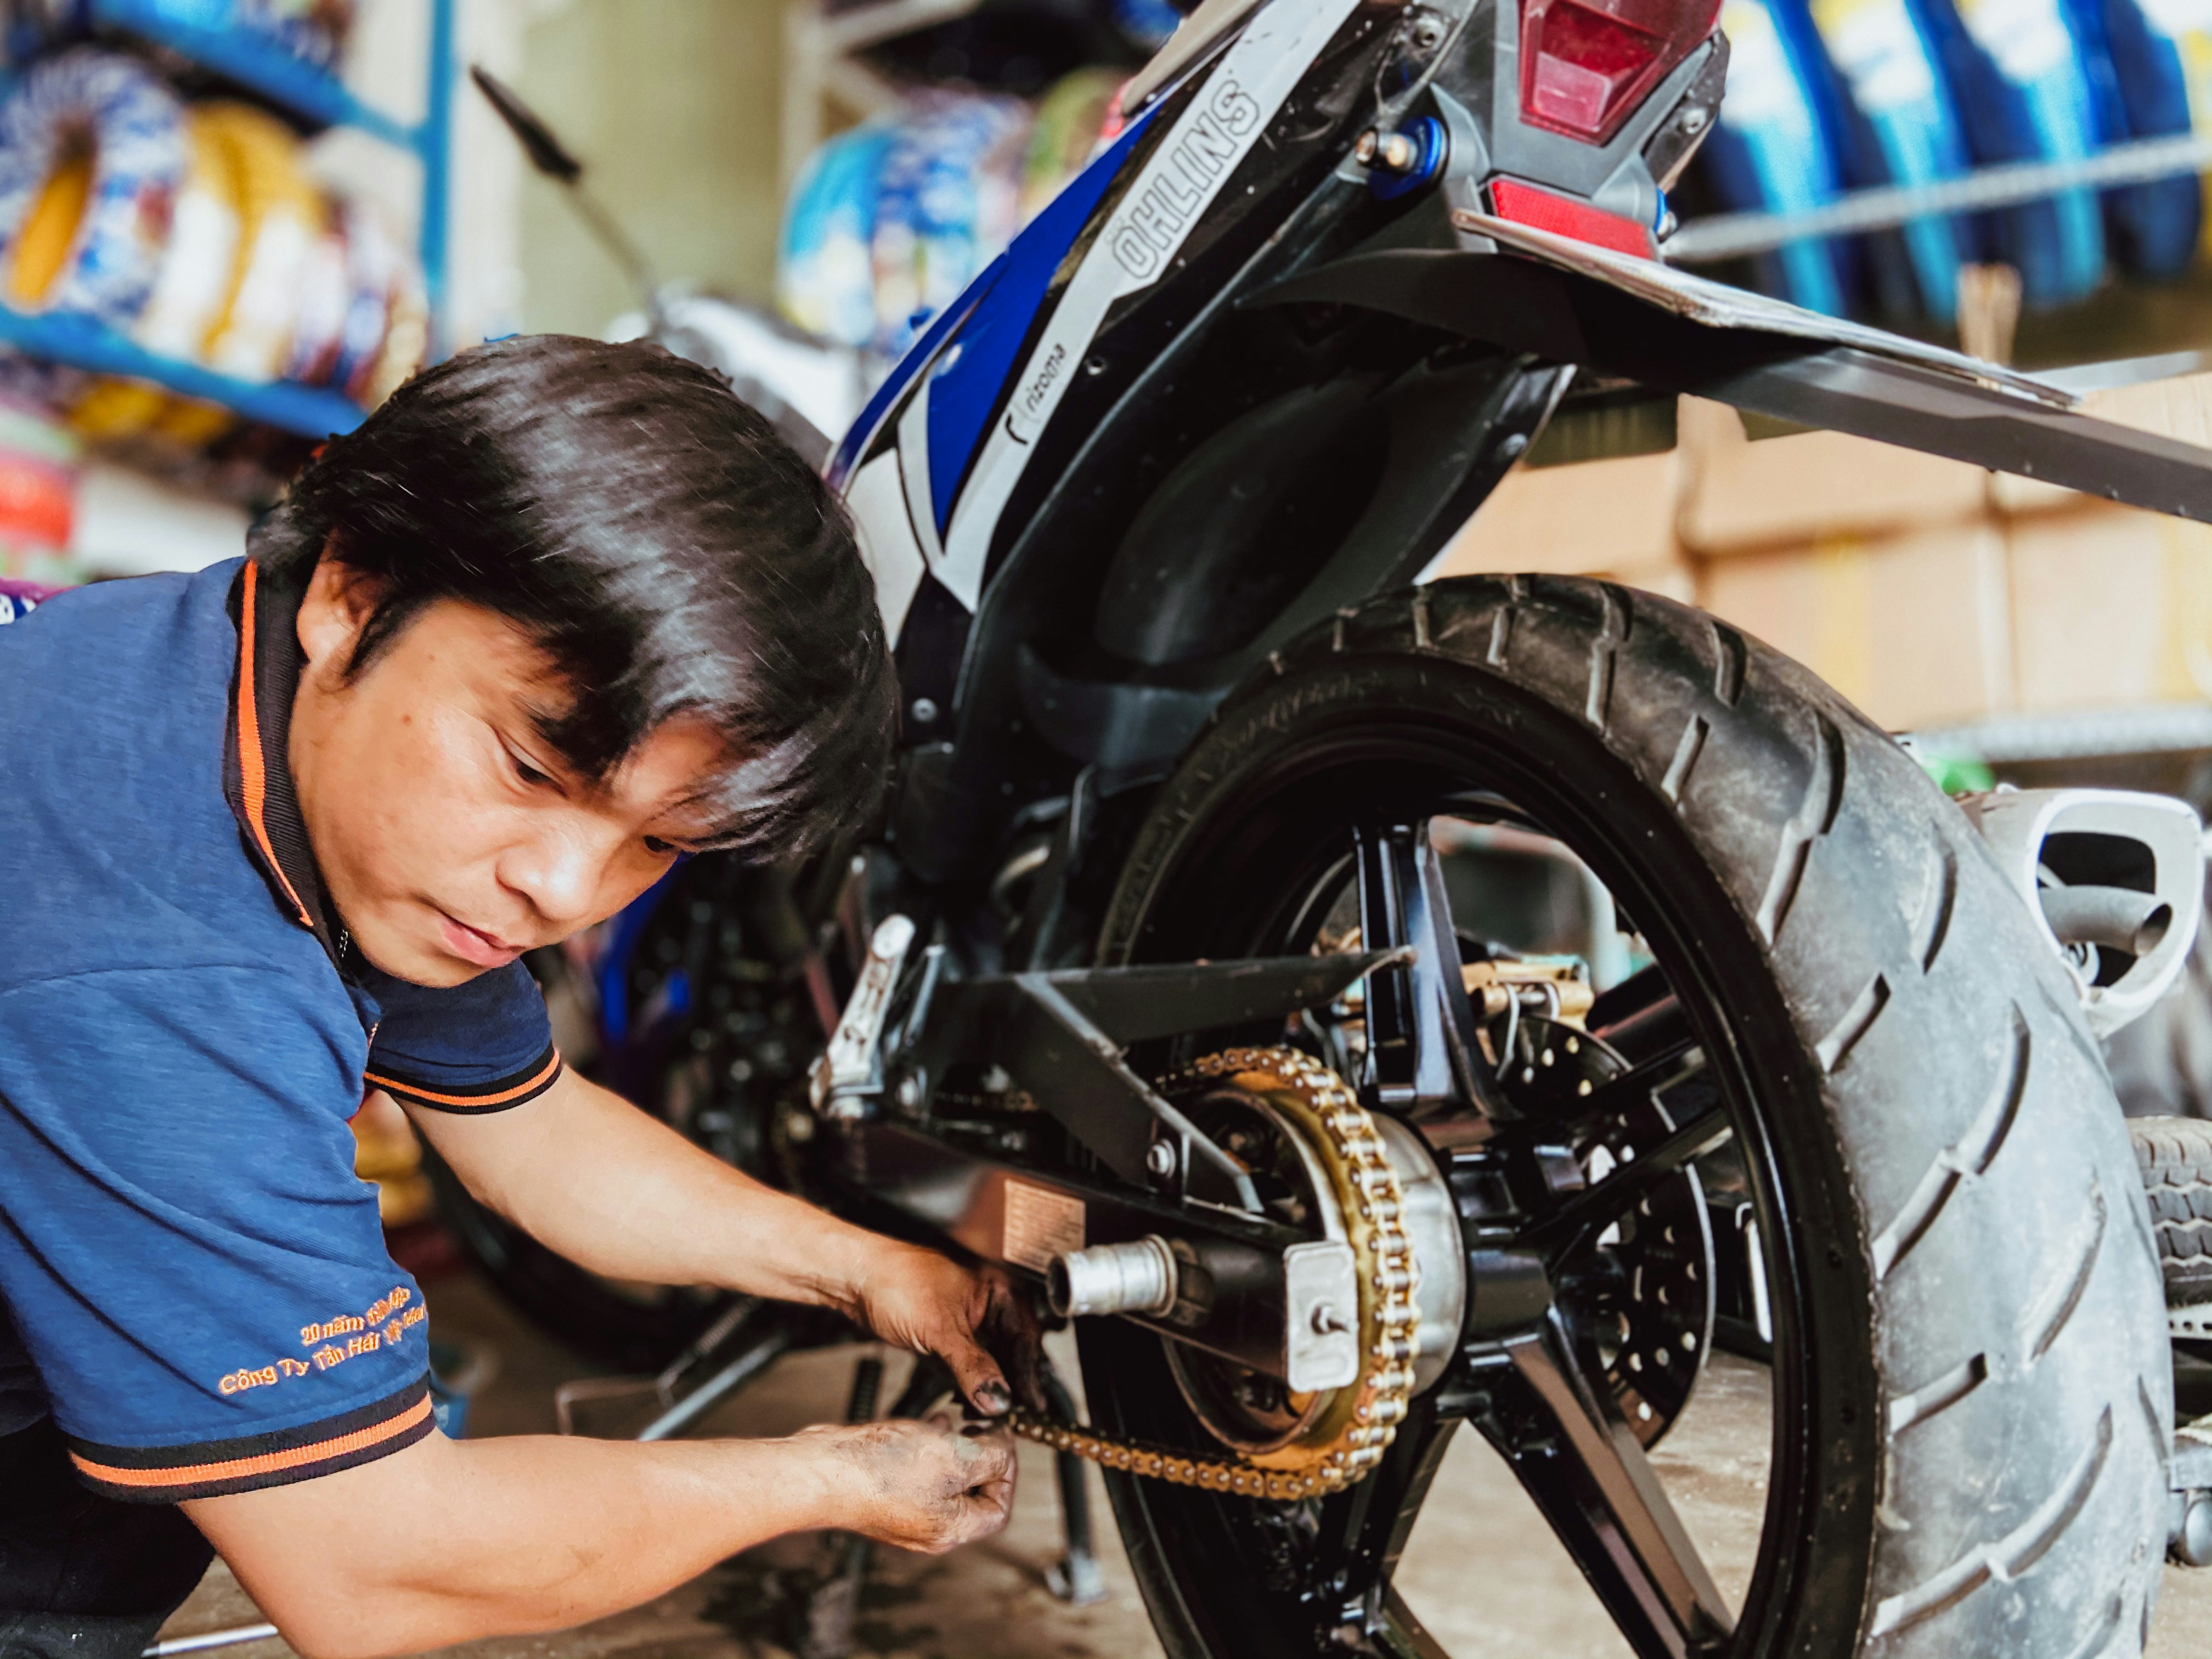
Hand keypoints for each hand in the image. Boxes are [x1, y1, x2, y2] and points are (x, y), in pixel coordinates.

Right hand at [797, 1415, 1016, 1552]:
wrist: (821, 1471)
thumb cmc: (880, 1472)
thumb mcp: (955, 1458)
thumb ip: (990, 1456)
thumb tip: (1004, 1450)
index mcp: (951, 1528)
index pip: (998, 1508)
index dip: (1007, 1472)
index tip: (1001, 1440)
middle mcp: (929, 1525)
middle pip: (972, 1492)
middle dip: (980, 1455)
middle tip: (980, 1426)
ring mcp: (904, 1508)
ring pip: (945, 1476)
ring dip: (954, 1446)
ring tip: (954, 1420)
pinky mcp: (883, 1489)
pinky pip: (917, 1468)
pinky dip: (927, 1444)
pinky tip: (925, 1423)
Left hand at [851, 1245, 1042, 1415]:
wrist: (855, 1277)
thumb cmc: (896, 1281)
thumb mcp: (940, 1330)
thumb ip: (973, 1367)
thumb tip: (998, 1399)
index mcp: (998, 1290)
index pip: (1025, 1338)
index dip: (1029, 1374)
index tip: (1030, 1406)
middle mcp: (989, 1303)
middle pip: (1012, 1351)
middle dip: (1009, 1385)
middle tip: (1008, 1416)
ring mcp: (968, 1318)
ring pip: (991, 1359)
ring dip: (989, 1387)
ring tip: (985, 1414)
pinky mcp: (949, 1333)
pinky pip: (970, 1362)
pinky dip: (971, 1383)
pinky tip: (968, 1401)